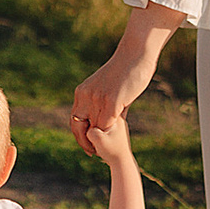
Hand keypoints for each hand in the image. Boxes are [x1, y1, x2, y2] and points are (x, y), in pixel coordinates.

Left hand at [68, 3, 181, 151]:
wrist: (135, 55)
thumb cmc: (126, 71)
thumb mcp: (108, 88)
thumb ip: (106, 103)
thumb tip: (110, 119)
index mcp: (82, 92)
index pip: (74, 120)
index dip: (79, 135)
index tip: (87, 146)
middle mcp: (86, 96)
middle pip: (79, 127)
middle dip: (84, 142)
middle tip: (92, 153)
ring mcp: (98, 99)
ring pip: (94, 128)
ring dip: (98, 142)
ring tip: (102, 151)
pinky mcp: (112, 101)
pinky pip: (107, 124)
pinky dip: (110, 134)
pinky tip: (115, 139)